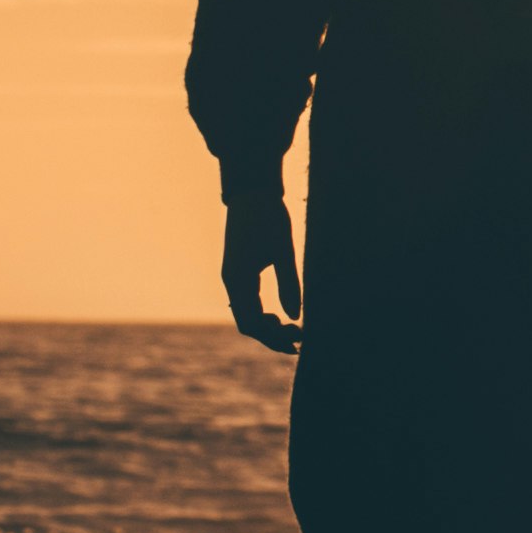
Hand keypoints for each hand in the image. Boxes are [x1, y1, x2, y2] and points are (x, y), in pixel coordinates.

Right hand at [219, 184, 304, 353]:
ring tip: (292, 330)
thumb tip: (295, 316)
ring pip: (245, 314)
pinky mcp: (238, 271)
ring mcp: (233, 277)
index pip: (252, 323)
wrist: (251, 191)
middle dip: (271, 337)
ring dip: (266, 327)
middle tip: (299, 341)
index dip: (274, 337)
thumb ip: (289, 284)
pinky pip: (246, 302)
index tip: (299, 337)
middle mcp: (232, 282)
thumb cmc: (268, 217)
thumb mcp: (284, 250)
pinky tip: (279, 315)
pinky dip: (261, 314)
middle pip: (247, 323)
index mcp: (239, 280)